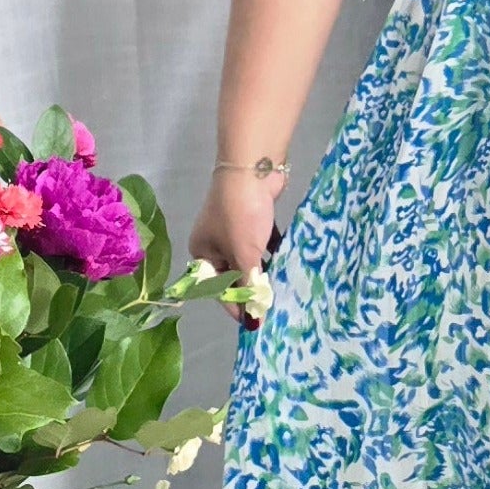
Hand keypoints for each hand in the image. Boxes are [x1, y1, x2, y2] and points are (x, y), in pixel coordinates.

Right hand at [188, 172, 279, 329]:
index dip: (236, 304)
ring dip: (264, 270)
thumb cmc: (241, 214)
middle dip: (252, 287)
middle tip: (272, 305)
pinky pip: (263, 243)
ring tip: (282, 289)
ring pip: (250, 257)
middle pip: (234, 273)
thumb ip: (250, 286)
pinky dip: (273, 252)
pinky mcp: (254, 217)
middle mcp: (215, 241)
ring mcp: (235, 228)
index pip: (217, 287)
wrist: (253, 168)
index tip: (256, 320)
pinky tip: (286, 264)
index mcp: (202, 251)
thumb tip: (254, 320)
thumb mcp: (244, 254)